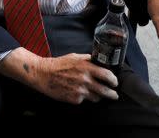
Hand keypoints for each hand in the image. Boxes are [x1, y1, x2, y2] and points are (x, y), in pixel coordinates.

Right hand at [0, 49, 117, 103]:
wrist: (43, 74)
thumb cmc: (58, 64)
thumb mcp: (75, 57)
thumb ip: (88, 60)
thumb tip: (99, 62)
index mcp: (86, 67)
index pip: (107, 75)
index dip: (114, 80)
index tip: (115, 82)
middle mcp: (85, 80)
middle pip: (105, 91)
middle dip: (112, 94)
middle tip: (114, 94)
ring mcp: (80, 91)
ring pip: (96, 98)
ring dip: (98, 96)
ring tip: (95, 93)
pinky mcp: (74, 99)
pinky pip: (85, 100)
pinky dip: (84, 97)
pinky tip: (79, 92)